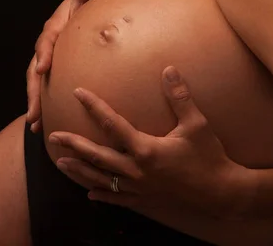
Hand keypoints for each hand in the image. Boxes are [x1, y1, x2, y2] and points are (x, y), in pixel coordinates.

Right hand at [26, 0, 102, 131]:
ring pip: (36, 84)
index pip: (46, 41)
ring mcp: (46, 59)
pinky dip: (42, 105)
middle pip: (34, 70)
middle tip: (34, 112)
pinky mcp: (51, 70)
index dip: (44, 54)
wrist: (78, 10)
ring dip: (34, 104)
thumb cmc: (83, 5)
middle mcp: (45, 46)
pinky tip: (40, 125)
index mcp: (53, 29)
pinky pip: (44, 88)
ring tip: (35, 124)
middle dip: (33, 92)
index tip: (43, 69)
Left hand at [49, 66, 254, 218]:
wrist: (220, 193)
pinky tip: (89, 194)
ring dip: (79, 171)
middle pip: (97, 156)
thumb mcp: (197, 125)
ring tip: (61, 163)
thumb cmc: (209, 158)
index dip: (94, 107)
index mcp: (146, 150)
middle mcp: (136, 171)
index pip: (113, 124)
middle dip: (73, 145)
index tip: (78, 93)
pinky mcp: (145, 201)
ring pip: (101, 180)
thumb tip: (169, 70)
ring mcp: (138, 189)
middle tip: (52, 137)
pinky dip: (101, 195)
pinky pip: (117, 199)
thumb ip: (180, 97)